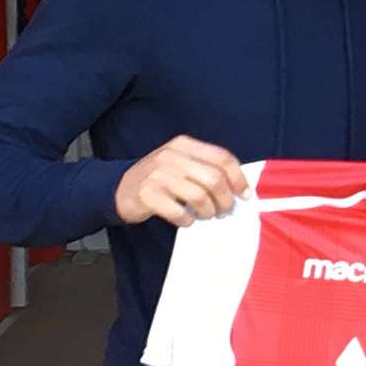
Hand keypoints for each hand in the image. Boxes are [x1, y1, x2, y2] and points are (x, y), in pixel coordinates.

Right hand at [115, 135, 250, 226]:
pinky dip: (187, 220)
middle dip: (225, 200)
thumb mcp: (181, 164)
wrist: (120, 188)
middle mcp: (171, 156)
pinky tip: (186, 220)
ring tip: (206, 215)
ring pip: (199, 196)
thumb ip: (206, 169)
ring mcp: (157, 174)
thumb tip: (240, 189)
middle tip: (224, 211)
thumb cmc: (159, 179)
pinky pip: (178, 211)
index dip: (238, 178)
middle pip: (214, 179)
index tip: (245, 195)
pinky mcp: (147, 194)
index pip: (222, 158)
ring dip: (208, 211)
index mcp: (184, 145)